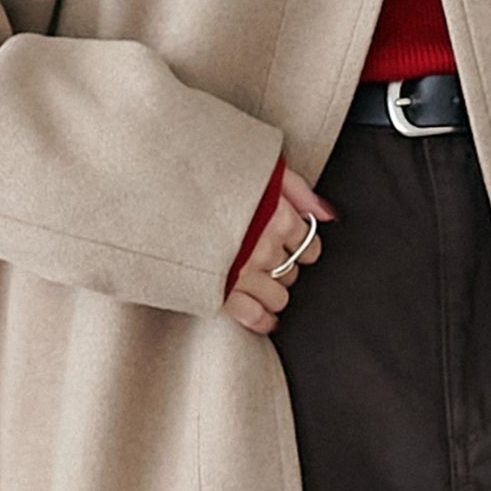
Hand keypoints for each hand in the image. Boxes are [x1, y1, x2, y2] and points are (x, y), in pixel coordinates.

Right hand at [223, 163, 335, 334]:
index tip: (294, 244)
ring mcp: (244, 272)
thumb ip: (299, 191)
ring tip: (262, 283)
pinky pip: (252, 315)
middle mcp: (265, 249)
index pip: (310, 246)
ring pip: (278, 296)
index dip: (303, 246)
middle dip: (284, 265)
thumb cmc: (214, 179)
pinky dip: (262, 320)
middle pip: (292, 271)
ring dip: (274, 291)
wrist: (165, 192)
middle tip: (268, 256)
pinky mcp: (221, 290)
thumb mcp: (264, 170)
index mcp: (279, 219)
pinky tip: (264, 318)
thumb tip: (325, 214)